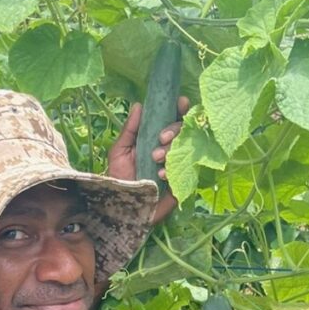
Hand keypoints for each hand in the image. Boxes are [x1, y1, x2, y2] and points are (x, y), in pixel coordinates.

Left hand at [108, 96, 190, 226]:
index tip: (179, 103)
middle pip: (185, 130)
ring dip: (172, 149)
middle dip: (174, 130)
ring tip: (155, 158)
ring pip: (188, 147)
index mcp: (156, 138)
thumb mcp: (120, 151)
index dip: (179, 109)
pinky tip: (161, 174)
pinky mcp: (182, 181)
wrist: (120, 206)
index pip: (173, 119)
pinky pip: (188, 169)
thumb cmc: (119, 177)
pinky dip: (173, 169)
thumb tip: (139, 105)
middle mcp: (170, 148)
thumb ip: (129, 129)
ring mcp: (178, 163)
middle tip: (161, 138)